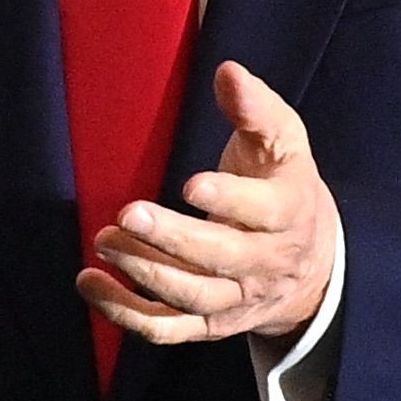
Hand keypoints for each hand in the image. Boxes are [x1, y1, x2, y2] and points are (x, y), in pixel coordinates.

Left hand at [75, 60, 337, 343]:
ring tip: (104, 241)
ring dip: (144, 272)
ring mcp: (235, 299)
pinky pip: (167, 328)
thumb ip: (255, 107)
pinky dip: (126, 313)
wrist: (311, 264)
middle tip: (127, 215)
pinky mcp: (208, 324)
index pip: (263, 212)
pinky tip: (89, 283)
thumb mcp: (283, 140)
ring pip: (191, 296)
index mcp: (287, 212)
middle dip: (173, 239)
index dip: (229, 200)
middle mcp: (264, 263)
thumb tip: (228, 71)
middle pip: (221, 258)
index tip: (191, 183)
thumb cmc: (283, 185)